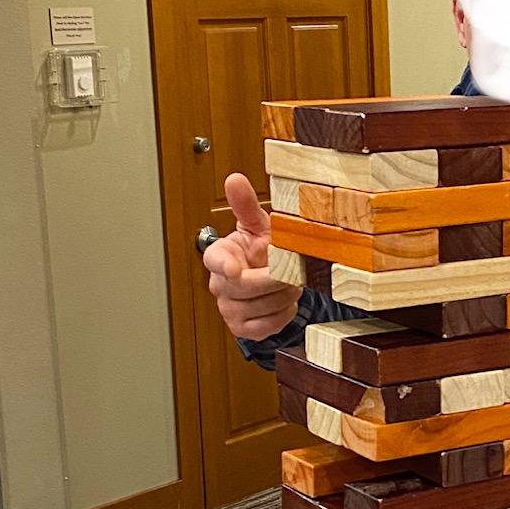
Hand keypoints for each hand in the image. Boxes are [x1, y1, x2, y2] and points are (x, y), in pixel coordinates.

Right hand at [203, 173, 300, 341]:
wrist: (264, 279)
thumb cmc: (258, 251)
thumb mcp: (256, 226)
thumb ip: (245, 204)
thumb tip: (235, 179)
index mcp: (219, 256)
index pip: (215, 261)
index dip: (225, 265)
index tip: (236, 268)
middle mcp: (219, 285)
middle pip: (249, 286)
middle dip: (277, 278)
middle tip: (293, 270)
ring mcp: (228, 309)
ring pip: (263, 306)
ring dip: (285, 295)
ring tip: (290, 283)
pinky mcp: (242, 329)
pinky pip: (268, 325)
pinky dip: (283, 313)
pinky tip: (284, 301)